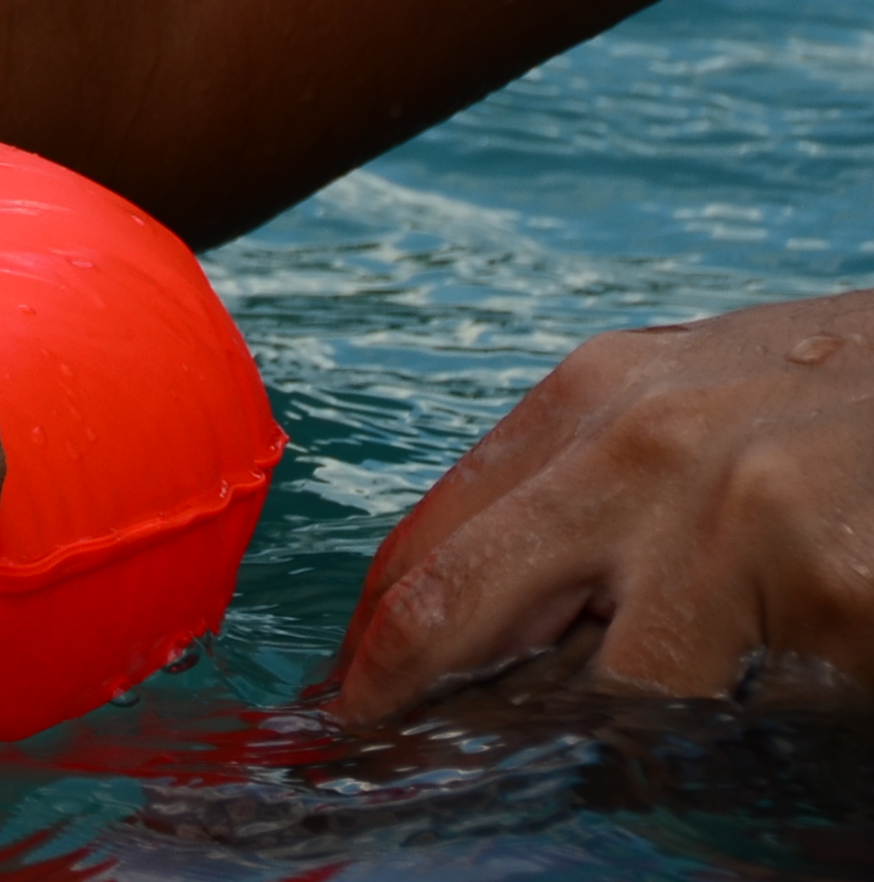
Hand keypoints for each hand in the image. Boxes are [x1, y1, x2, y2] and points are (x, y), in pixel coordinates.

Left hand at [336, 291, 873, 721]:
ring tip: (653, 732)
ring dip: (611, 743)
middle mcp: (643, 450)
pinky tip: (792, 701)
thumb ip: (594, 490)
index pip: (432, 547)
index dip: (375, 649)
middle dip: (406, 706)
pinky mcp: (840, 599)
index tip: (343, 714)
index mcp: (596, 398)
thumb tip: (482, 620)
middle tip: (377, 768)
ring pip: (613, 699)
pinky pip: (755, 724)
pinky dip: (750, 744)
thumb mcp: (704, 407)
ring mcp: (741, 525)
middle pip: (457, 614)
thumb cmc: (855, 404)